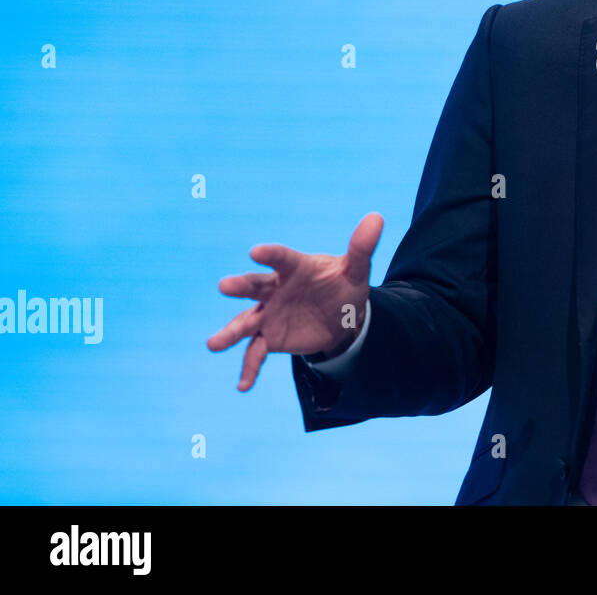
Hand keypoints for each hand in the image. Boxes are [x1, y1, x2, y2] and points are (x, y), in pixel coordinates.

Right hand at [206, 213, 381, 391]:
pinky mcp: (270, 338)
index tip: (256, 251)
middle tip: (225, 286)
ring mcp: (269, 315)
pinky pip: (256, 353)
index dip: (270, 254)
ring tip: (213, 344)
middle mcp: (275, 290)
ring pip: (246, 322)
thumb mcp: (356, 269)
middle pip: (255, 287)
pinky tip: (244, 385)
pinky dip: (249, 368)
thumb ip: (362, 247)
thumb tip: (376, 218)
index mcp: (294, 268)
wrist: (340, 316)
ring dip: (230, 332)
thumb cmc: (342, 285)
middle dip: (240, 286)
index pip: (281, 259)